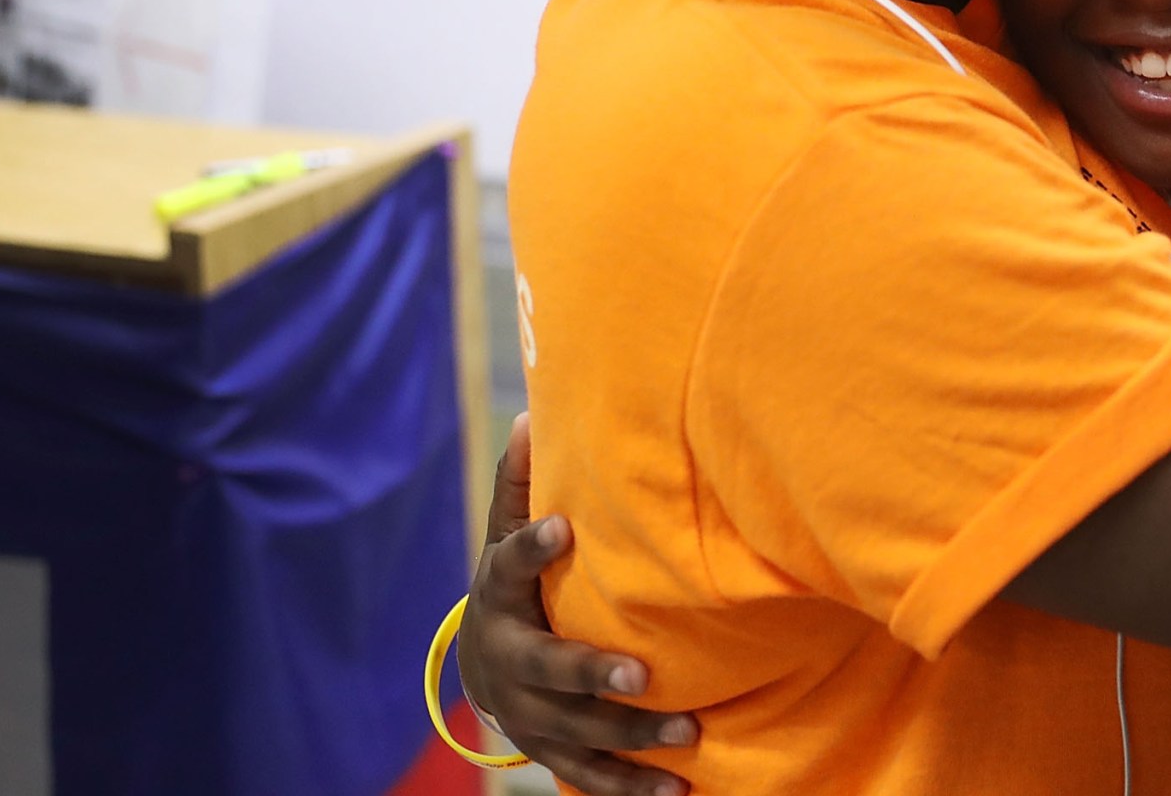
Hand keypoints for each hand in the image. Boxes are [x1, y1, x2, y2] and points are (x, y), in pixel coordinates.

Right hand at [457, 414, 700, 794]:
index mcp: (499, 596)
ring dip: (630, 738)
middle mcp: (508, 660)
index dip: (532, 547)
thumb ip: (520, 482)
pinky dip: (628, 788)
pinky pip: (586, 775)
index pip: (509, 566)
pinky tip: (677, 791)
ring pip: (575, 732)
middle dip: (591, 674)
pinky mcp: (547, 749)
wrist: (481, 668)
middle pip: (548, 670)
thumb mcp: (506, 529)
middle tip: (640, 676)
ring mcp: (526, 713)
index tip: (564, 527)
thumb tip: (529, 414)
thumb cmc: (516, 584)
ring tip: (689, 734)